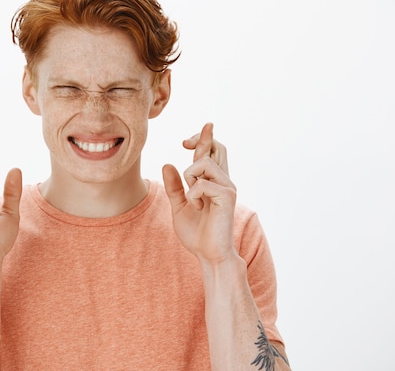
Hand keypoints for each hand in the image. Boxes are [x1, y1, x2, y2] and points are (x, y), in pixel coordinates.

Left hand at [162, 123, 237, 264]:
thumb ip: (174, 187)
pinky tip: (197, 208)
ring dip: (189, 177)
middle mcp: (223, 181)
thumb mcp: (179, 206)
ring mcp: (227, 187)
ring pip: (204, 162)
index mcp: (213, 182)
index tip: (185, 141)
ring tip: (192, 198)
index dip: (203, 139)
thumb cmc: (197, 233)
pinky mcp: (227, 196)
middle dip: (201, 139)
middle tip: (184, 143)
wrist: (208, 255)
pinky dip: (192, 195)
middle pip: (217, 148)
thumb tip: (167, 164)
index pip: (213, 153)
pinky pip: (201, 184)